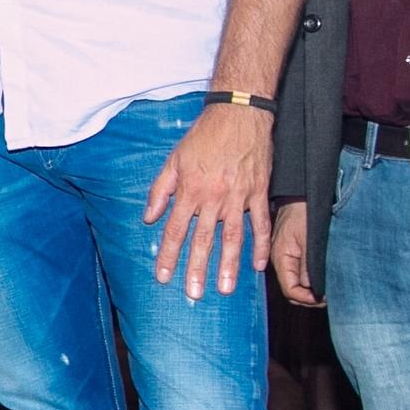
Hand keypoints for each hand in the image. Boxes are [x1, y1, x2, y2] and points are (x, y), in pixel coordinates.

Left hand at [144, 101, 272, 300]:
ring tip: (225, 289)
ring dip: (228, 265)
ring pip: (233, 238)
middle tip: (194, 294)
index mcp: (190, 191)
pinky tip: (258, 265)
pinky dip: (260, 245)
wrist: (238, 115)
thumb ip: (160, 190)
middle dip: (197, 269)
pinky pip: (260, 224)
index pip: (176, 230)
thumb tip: (148, 217)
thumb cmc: (203, 136)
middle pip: (203, 240)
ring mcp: (238, 198)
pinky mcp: (258, 193)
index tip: (164, 277)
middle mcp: (213, 198)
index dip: (169, 256)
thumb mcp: (173, 159)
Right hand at [272, 201, 321, 307]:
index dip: (307, 299)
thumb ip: (310, 266)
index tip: (324, 299)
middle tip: (328, 297)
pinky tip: (322, 277)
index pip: (290, 290)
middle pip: (291, 290)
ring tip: (328, 288)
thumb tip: (313, 290)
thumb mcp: (310, 241)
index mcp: (281, 259)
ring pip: (295, 283)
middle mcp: (279, 261)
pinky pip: (298, 273)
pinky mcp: (291, 253)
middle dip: (309, 298)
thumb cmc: (304, 212)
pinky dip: (309, 279)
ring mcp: (285, 257)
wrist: (301, 194)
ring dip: (310, 289)